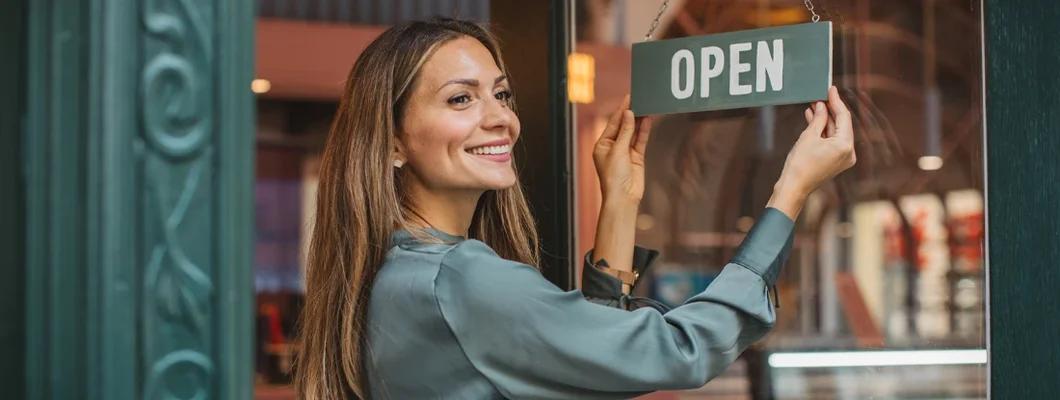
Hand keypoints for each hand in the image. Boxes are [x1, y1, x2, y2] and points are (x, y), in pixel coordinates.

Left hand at [593, 95, 652, 204]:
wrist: (623, 197)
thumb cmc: (613, 177)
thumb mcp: (617, 150)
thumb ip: (625, 132)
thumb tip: (629, 114)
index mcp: (602, 145)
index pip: (613, 124)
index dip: (621, 111)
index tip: (628, 98)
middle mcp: (613, 147)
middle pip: (623, 126)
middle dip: (630, 114)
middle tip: (639, 100)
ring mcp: (625, 152)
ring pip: (633, 132)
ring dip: (639, 121)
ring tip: (645, 107)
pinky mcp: (636, 157)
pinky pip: (640, 141)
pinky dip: (644, 131)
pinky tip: (648, 120)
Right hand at [769, 86, 856, 218]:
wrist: (794, 187)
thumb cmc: (800, 164)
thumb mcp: (808, 136)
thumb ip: (818, 118)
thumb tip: (821, 106)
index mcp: (845, 145)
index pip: (843, 117)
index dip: (836, 101)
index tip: (831, 89)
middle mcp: (849, 152)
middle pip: (842, 124)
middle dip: (830, 110)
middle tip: (820, 96)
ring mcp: (843, 158)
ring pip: (836, 132)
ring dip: (826, 120)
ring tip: (814, 107)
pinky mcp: (836, 161)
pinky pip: (832, 141)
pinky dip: (824, 131)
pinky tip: (814, 120)